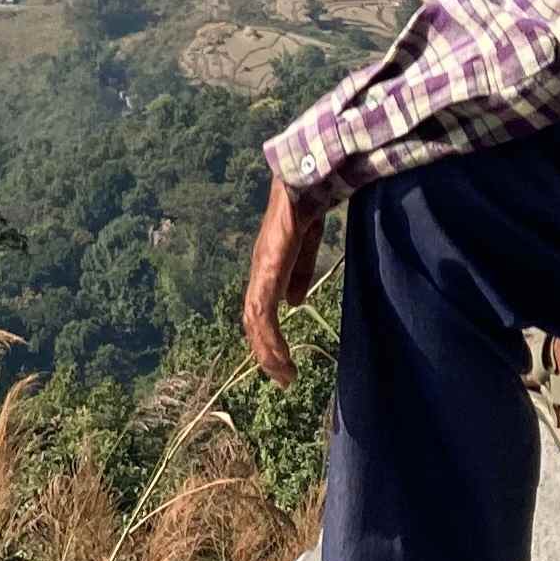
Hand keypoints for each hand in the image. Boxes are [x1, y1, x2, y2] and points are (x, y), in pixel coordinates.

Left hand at [242, 175, 325, 385]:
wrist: (305, 182)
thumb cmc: (306, 209)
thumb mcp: (305, 248)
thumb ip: (300, 274)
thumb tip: (293, 303)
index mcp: (268, 268)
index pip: (260, 310)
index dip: (266, 337)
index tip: (283, 362)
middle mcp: (260, 272)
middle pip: (253, 322)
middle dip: (265, 353)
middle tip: (282, 378)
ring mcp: (262, 272)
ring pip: (255, 322)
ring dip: (267, 352)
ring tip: (283, 375)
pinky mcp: (269, 270)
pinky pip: (264, 312)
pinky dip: (271, 338)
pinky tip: (281, 356)